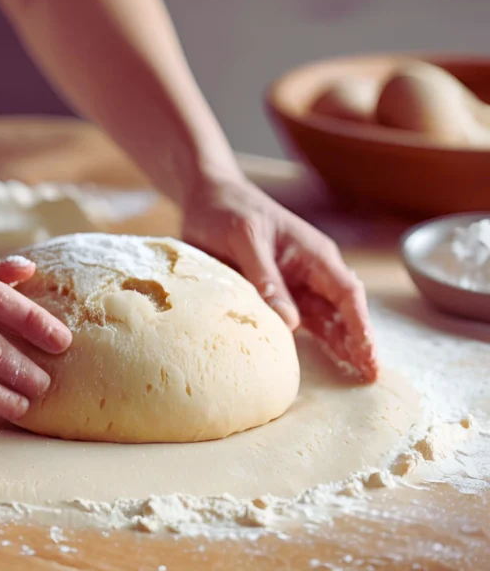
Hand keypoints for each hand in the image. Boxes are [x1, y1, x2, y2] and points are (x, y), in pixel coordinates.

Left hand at [181, 179, 377, 381]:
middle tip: (368, 379)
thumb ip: (265, 277)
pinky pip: (299, 320)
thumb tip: (289, 322)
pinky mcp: (277, 293)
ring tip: (353, 378)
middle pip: (343, 311)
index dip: (360, 327)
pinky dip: (311, 340)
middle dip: (358, 342)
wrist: (207, 198)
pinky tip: (319, 361)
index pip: (347, 294)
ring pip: (325, 319)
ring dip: (339, 346)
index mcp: (313, 253)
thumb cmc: (228, 211)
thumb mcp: (245, 239)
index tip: (369, 357)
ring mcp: (296, 283)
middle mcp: (312, 270)